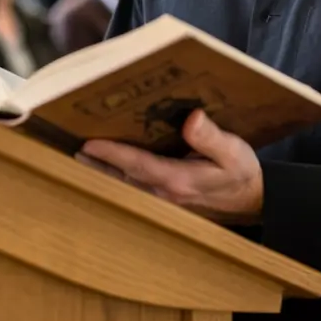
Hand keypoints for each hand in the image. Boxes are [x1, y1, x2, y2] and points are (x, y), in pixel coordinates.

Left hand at [78, 109, 262, 223]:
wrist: (253, 201)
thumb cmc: (241, 173)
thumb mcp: (234, 151)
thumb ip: (211, 137)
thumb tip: (191, 118)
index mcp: (179, 180)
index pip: (137, 164)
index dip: (111, 153)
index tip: (87, 143)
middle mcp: (165, 194)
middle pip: (120, 178)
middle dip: (94, 164)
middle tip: (67, 148)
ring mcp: (161, 201)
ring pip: (122, 186)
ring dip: (100, 172)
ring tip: (78, 156)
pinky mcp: (162, 202)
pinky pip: (131, 190)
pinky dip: (114, 178)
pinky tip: (102, 167)